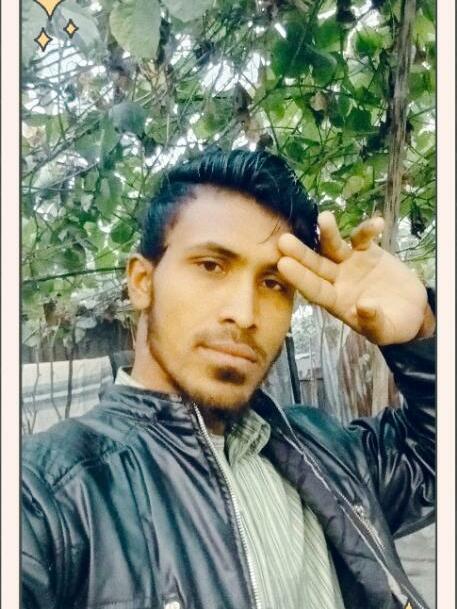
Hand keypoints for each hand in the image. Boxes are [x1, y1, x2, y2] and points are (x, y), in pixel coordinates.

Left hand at [277, 212, 433, 345]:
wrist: (412, 312)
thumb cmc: (394, 327)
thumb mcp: (386, 331)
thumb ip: (374, 321)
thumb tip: (364, 306)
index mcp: (336, 302)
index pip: (314, 289)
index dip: (299, 277)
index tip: (283, 264)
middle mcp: (338, 281)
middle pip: (316, 265)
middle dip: (301, 253)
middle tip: (283, 240)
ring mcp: (350, 264)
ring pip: (335, 247)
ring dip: (328, 233)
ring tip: (324, 218)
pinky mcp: (368, 253)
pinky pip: (364, 238)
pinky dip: (368, 230)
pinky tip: (378, 223)